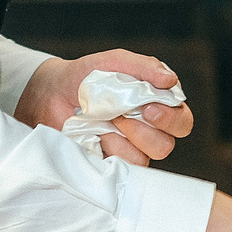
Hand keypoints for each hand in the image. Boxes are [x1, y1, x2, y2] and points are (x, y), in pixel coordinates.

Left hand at [16, 50, 193, 167]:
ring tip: (103, 123)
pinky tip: (95, 136)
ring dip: (123, 140)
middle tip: (122, 116)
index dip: (171, 119)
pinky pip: (119, 169)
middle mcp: (147, 131)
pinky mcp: (108, 163)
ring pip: (144, 159)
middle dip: (146, 132)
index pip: (182, 122)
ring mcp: (127, 149)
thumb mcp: (113, 62)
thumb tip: (170, 80)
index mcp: (156, 106)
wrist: (49, 94)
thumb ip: (143, 67)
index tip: (148, 107)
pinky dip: (108, 151)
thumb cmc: (85, 77)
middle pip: (167, 145)